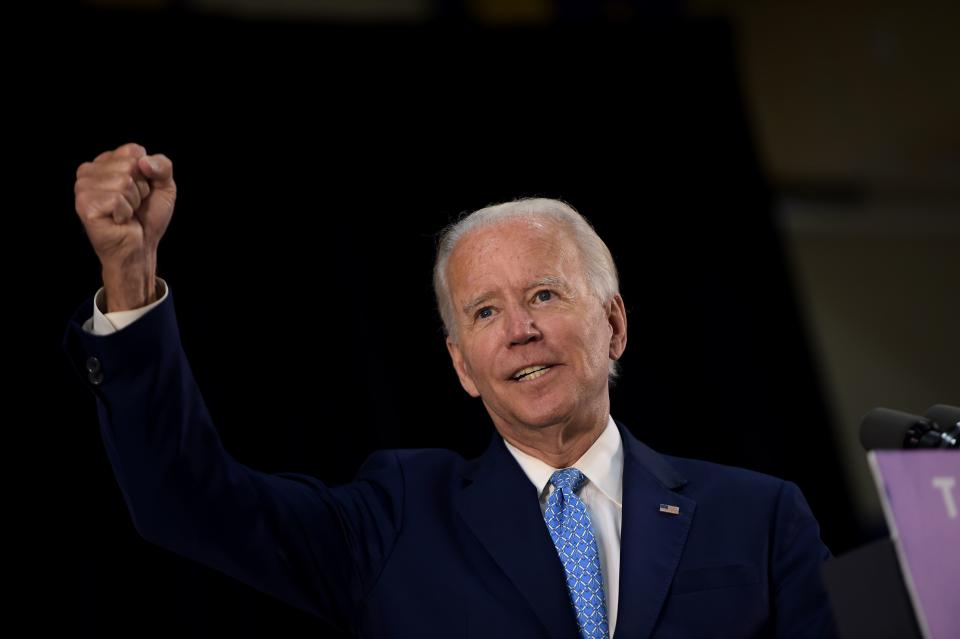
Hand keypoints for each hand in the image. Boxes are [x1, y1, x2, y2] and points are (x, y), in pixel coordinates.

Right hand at [74, 143, 175, 310]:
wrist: (141, 246)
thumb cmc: (147, 217)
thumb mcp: (164, 186)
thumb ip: (163, 166)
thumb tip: (144, 161)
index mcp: (106, 162)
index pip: (134, 150)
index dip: (147, 174)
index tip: (141, 191)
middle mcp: (89, 171)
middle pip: (130, 165)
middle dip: (141, 189)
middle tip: (133, 205)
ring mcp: (83, 187)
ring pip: (123, 181)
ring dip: (133, 202)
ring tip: (126, 213)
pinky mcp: (84, 204)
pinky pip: (117, 198)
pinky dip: (125, 212)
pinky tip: (118, 220)